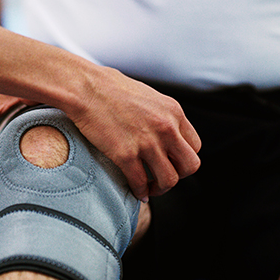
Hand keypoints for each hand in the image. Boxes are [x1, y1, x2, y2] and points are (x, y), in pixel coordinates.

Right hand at [65, 69, 200, 201]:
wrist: (85, 88)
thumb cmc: (109, 88)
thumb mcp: (148, 96)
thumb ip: (161, 115)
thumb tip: (162, 133)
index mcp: (173, 112)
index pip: (194, 146)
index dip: (183, 158)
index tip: (170, 162)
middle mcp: (166, 128)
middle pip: (189, 166)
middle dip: (178, 176)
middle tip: (163, 178)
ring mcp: (147, 142)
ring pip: (169, 180)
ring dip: (160, 189)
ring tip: (149, 189)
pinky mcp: (125, 154)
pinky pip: (140, 182)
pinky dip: (139, 191)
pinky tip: (135, 191)